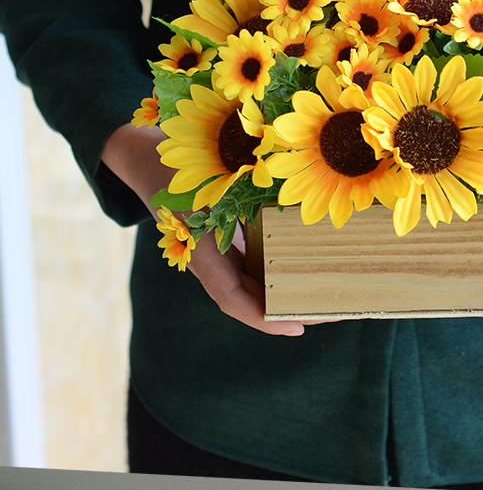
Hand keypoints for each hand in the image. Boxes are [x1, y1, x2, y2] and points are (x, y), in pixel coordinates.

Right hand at [101, 123, 325, 335]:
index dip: (263, 318)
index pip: (232, 299)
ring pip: (251, 287)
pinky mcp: (222, 245)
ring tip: (323, 298)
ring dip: (283, 296)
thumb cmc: (177, 168)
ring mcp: (216, 255)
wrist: (147, 161)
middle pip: (249, 300)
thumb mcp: (207, 176)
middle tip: (329, 312)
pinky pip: (250, 267)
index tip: (297, 327)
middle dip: (287, 311)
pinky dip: (275, 275)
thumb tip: (287, 191)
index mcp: (200, 252)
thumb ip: (240, 186)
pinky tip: (302, 273)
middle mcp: (209, 261)